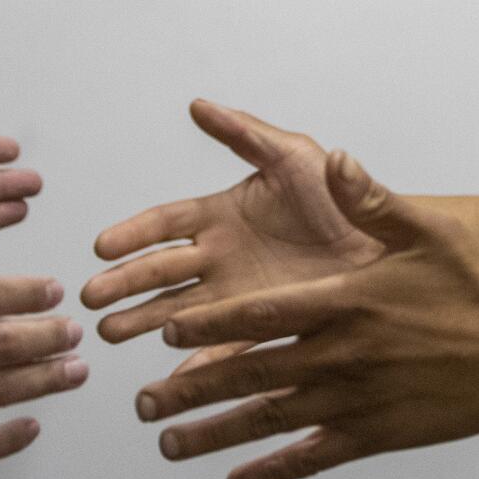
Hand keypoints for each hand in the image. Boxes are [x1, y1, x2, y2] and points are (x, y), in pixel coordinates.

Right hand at [81, 102, 384, 343]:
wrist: (386, 246)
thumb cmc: (342, 197)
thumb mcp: (293, 156)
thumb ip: (245, 133)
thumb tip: (198, 104)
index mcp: (221, 215)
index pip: (164, 224)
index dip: (133, 235)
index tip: (102, 247)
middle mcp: (221, 258)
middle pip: (160, 272)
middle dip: (124, 285)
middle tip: (92, 299)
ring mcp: (238, 297)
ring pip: (180, 311)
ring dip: (144, 322)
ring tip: (112, 334)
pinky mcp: (262, 328)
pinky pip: (224, 348)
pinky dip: (199, 362)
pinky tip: (175, 374)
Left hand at [132, 153, 478, 478]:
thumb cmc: (478, 288)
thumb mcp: (430, 231)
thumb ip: (373, 200)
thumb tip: (336, 161)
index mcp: (347, 303)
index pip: (261, 315)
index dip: (210, 325)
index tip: (167, 332)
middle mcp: (343, 357)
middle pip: (250, 374)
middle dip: (191, 388)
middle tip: (144, 401)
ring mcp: (357, 402)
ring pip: (270, 422)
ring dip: (214, 434)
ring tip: (168, 443)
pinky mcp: (376, 436)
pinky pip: (312, 458)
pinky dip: (271, 470)